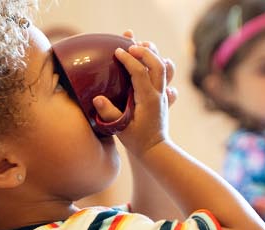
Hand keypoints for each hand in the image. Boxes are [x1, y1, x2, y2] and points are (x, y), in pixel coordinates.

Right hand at [93, 33, 176, 155]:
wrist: (154, 150)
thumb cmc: (136, 140)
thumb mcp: (120, 128)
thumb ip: (109, 113)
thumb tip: (97, 98)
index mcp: (148, 99)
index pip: (139, 72)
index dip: (128, 59)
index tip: (116, 51)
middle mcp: (159, 94)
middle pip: (157, 64)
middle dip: (144, 51)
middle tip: (130, 45)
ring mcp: (163, 94)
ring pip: (166, 68)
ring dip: (156, 56)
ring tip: (143, 47)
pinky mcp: (163, 97)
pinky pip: (168, 78)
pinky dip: (162, 67)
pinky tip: (152, 65)